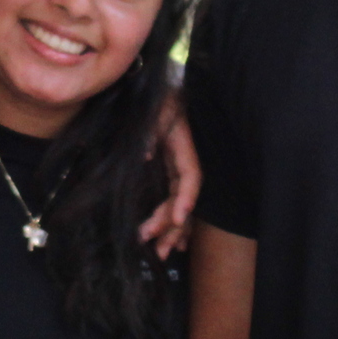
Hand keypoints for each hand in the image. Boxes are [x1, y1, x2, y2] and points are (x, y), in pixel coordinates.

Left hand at [136, 91, 200, 258]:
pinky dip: (175, 220)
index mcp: (184, 144)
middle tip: (154, 245)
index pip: (191, 176)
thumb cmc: (154, 95)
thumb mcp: (153, 107)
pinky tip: (175, 242)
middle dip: (171, 224)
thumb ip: (150, 128)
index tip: (178, 218)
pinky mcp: (169, 169)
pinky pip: (175, 199)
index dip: (186, 198)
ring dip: (173, 229)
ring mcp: (177, 166)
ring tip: (162, 253)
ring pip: (179, 203)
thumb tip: (146, 153)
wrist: (154, 85)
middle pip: (183, 197)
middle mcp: (184, 159)